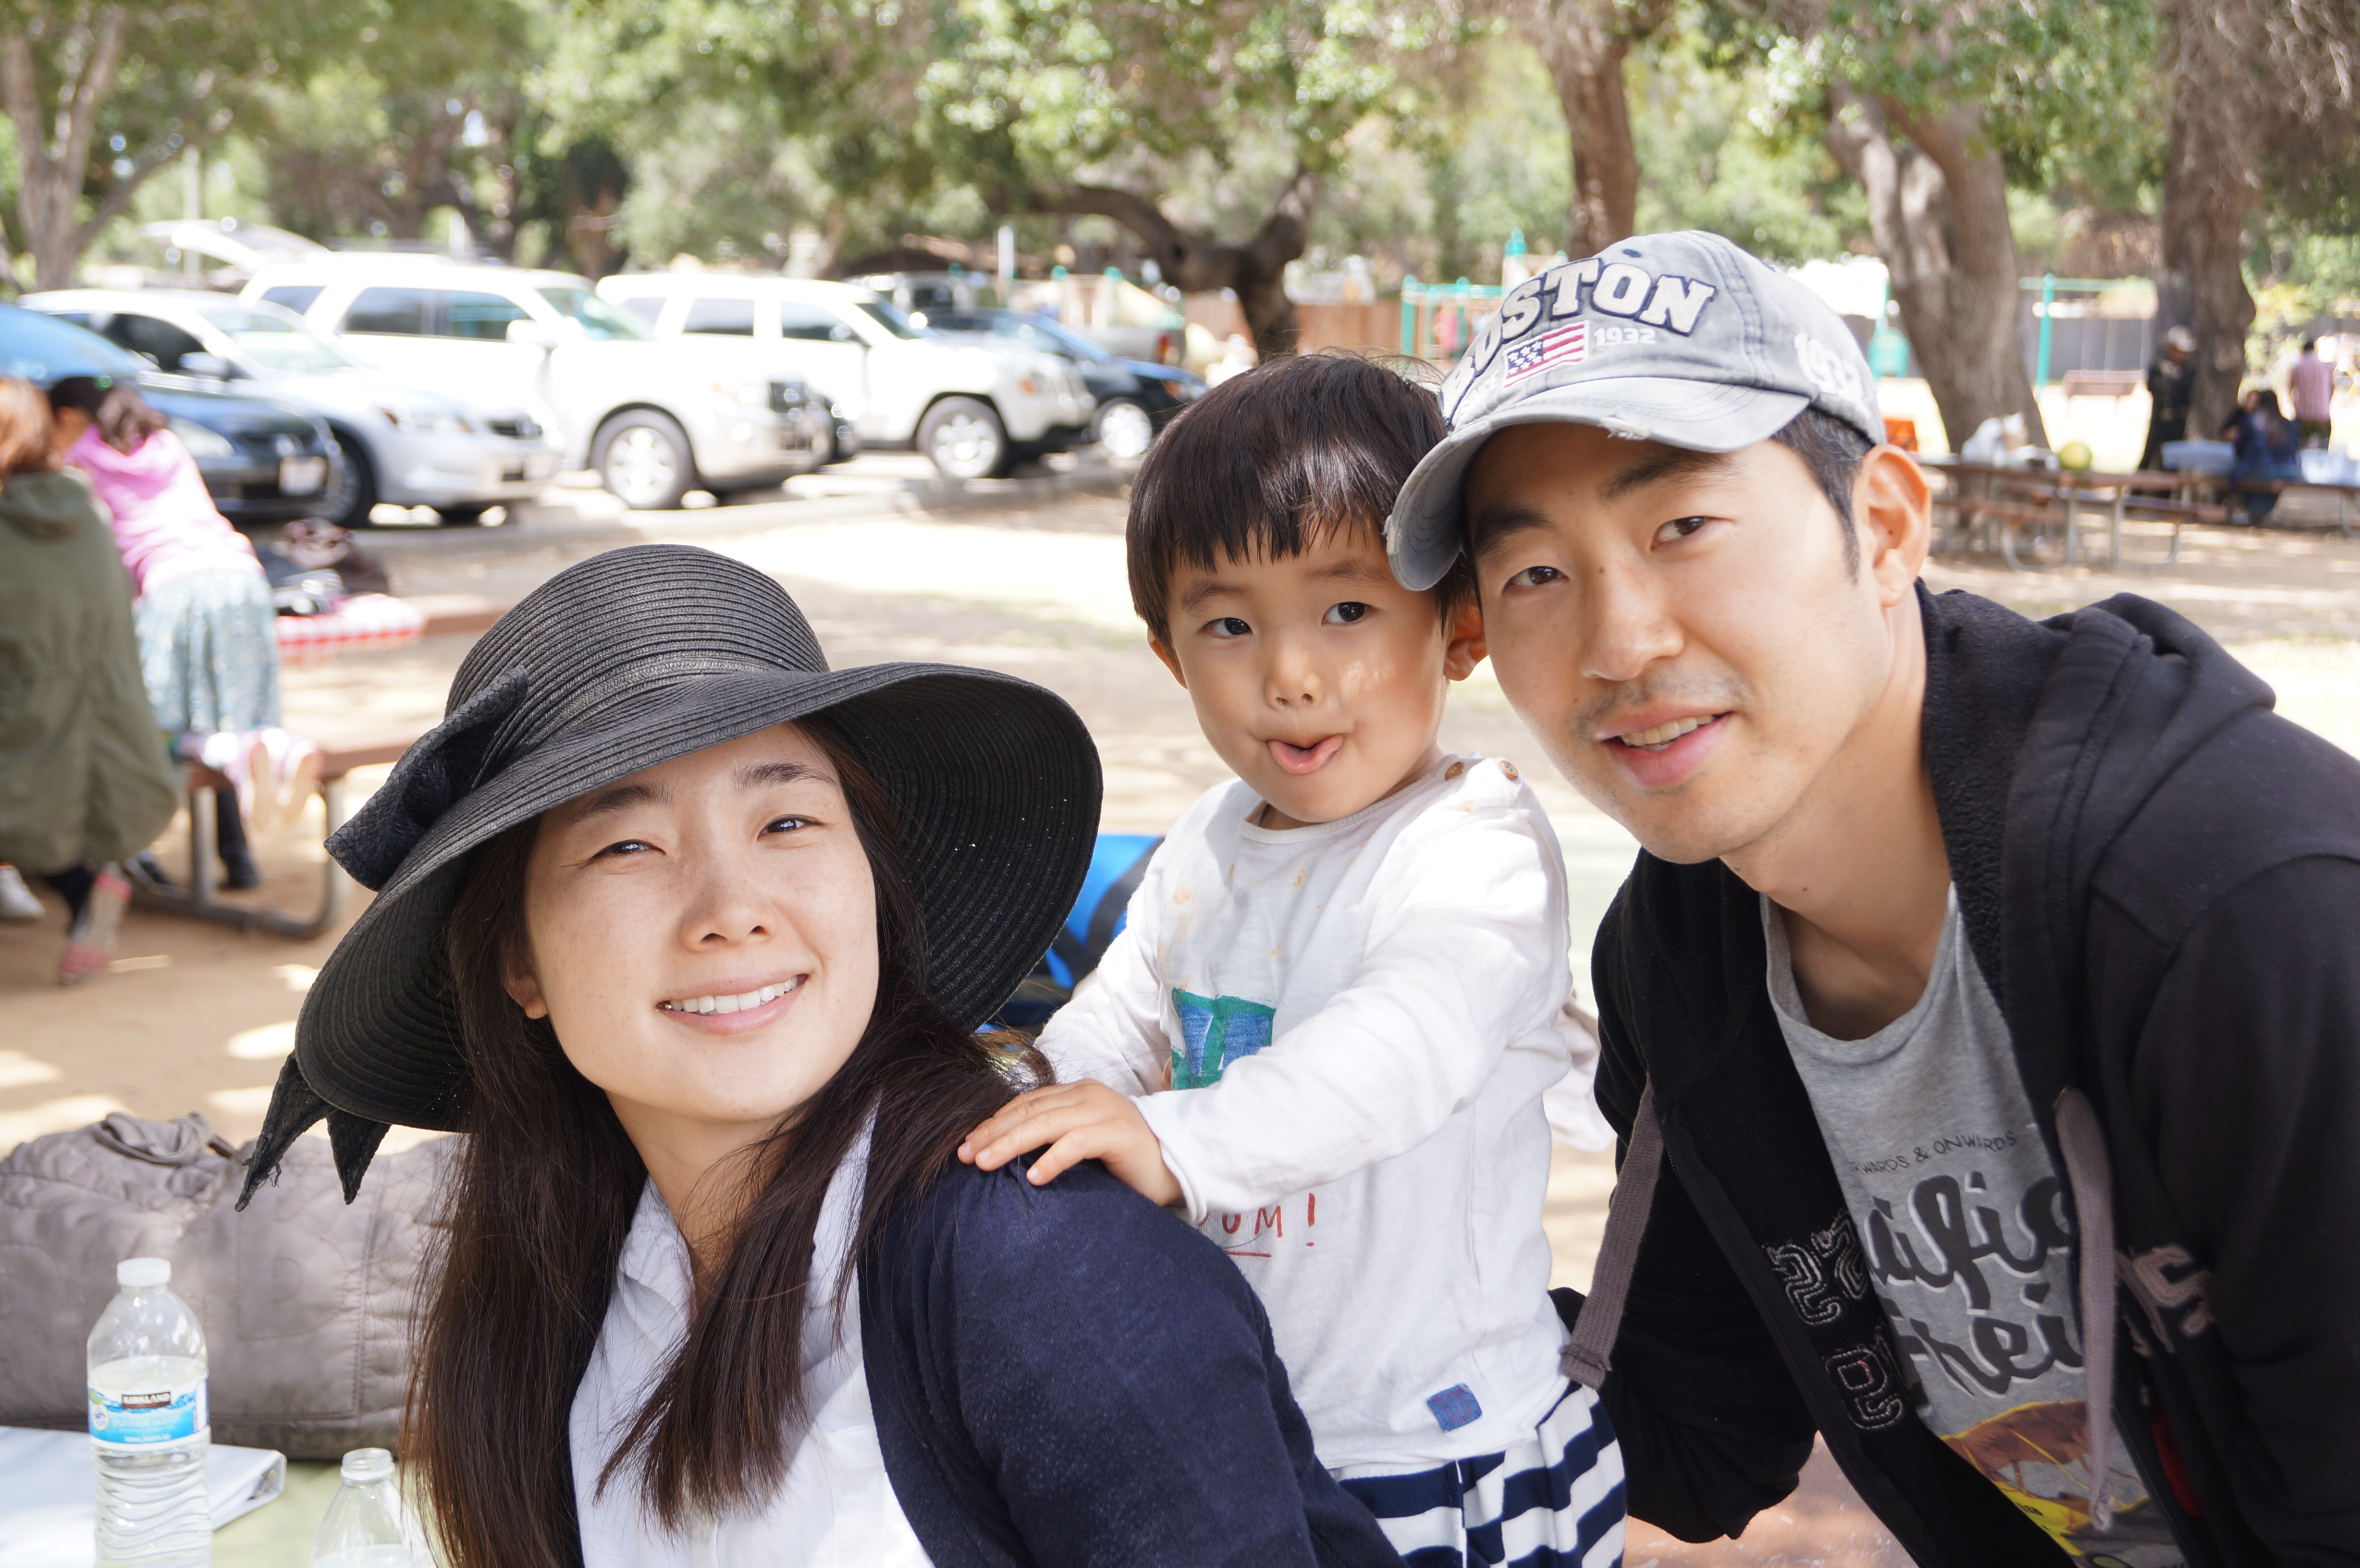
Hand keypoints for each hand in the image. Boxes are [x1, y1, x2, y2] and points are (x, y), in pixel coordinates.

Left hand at [957, 1080, 1183, 1206]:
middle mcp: (1087, 1094)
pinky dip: (1053, 1159)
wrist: (1174, 1167)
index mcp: (1076, 1093)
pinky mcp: (1118, 1132)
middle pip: (1029, 1111)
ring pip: (1047, 1123)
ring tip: (985, 1164)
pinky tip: (1035, 1178)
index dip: (994, 1122)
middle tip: (965, 1155)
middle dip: (993, 1133)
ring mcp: (1104, 1110)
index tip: (967, 1144)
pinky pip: (1077, 1143)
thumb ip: (1050, 1139)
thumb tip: (1001, 1155)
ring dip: (1011, 1144)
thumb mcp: (1079, 1144)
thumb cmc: (1122, 1162)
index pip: (1025, 1103)